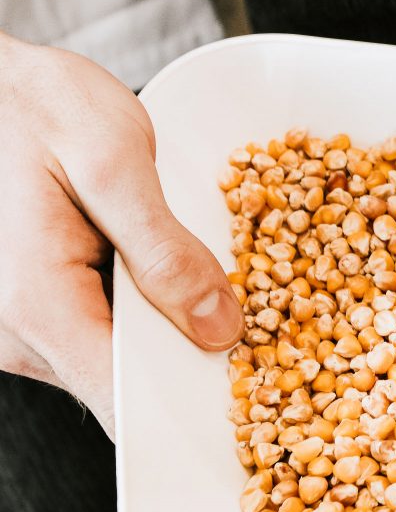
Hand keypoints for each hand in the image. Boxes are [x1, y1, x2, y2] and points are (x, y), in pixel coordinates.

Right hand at [0, 33, 242, 435]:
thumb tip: (219, 328)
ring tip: (214, 287)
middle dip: (193, 361)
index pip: (123, 402)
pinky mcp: (35, 312)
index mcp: (38, 305)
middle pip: (128, 387)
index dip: (192, 406)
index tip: (252, 396)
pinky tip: (173, 275)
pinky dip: (147, 315)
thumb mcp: (114, 161)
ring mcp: (23, 328)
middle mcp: (19, 333)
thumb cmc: (32, 105)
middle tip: (255, 324)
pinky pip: (103, 333)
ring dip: (172, 333)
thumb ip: (165, 251)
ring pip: (119, 362)